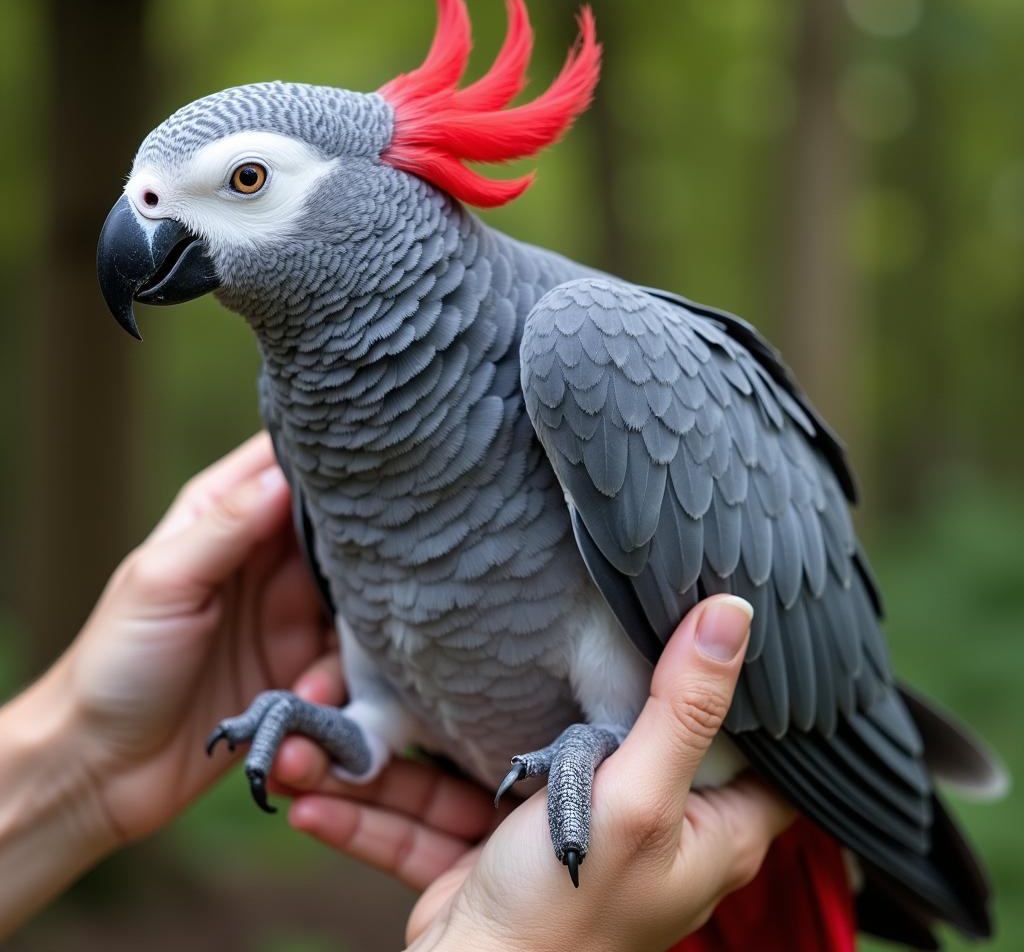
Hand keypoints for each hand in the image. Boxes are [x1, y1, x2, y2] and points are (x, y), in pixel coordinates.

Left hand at [20, 433, 331, 842]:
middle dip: (365, 547)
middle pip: (338, 529)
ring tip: (317, 669)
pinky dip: (337, 680)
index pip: (283, 463)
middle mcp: (264, 557)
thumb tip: (287, 474)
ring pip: (355, 596)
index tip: (371, 462)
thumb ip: (226, 525)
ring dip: (351, 632)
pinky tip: (307, 700)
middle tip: (386, 567)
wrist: (103, 769)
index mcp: (222, 516)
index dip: (328, 459)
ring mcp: (287, 612)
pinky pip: (346, 660)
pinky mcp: (301, 666)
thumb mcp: (163, 581)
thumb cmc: (117, 662)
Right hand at [274, 595, 795, 951]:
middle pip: (598, 733)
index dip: (743, 683)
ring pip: (487, 773)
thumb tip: (732, 611)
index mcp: (699, 824)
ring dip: (400, 760)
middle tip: (521, 620)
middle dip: (536, 686)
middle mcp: (630, 827)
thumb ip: (680, 706)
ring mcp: (550, 841)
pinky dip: (376, 808)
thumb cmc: (570, 918)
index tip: (704, 607)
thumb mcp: (636, 798)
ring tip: (331, 719)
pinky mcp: (487, 861)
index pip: (751, 743)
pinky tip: (311, 789)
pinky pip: (433, 818)